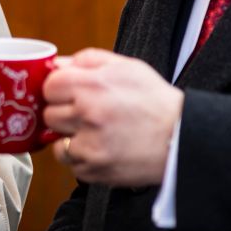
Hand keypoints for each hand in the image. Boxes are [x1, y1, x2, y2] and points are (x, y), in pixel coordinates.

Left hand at [43, 49, 182, 186]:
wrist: (181, 138)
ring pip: (57, 142)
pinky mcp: (94, 169)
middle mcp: (88, 114)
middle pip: (49, 115)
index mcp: (93, 85)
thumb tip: (57, 65)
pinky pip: (72, 163)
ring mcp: (90, 145)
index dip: (59, 89)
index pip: (49, 86)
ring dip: (71, 139)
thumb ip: (88, 60)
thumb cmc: (156, 102)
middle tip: (86, 115)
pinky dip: (83, 158)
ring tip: (96, 134)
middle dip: (64, 114)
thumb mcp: (127, 67)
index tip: (69, 94)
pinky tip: (103, 149)